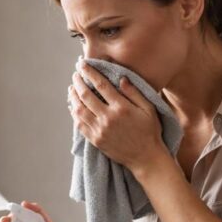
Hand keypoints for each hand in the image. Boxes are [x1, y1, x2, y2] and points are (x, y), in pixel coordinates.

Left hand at [68, 57, 168, 171]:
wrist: (145, 158)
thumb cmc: (150, 131)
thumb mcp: (148, 109)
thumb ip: (134, 92)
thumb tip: (121, 78)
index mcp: (121, 108)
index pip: (101, 85)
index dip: (90, 72)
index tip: (83, 63)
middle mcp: (108, 118)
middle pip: (86, 95)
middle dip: (78, 81)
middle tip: (75, 73)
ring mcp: (99, 130)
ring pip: (79, 110)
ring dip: (73, 96)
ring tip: (72, 87)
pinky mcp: (95, 140)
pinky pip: (79, 124)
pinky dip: (74, 113)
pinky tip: (73, 106)